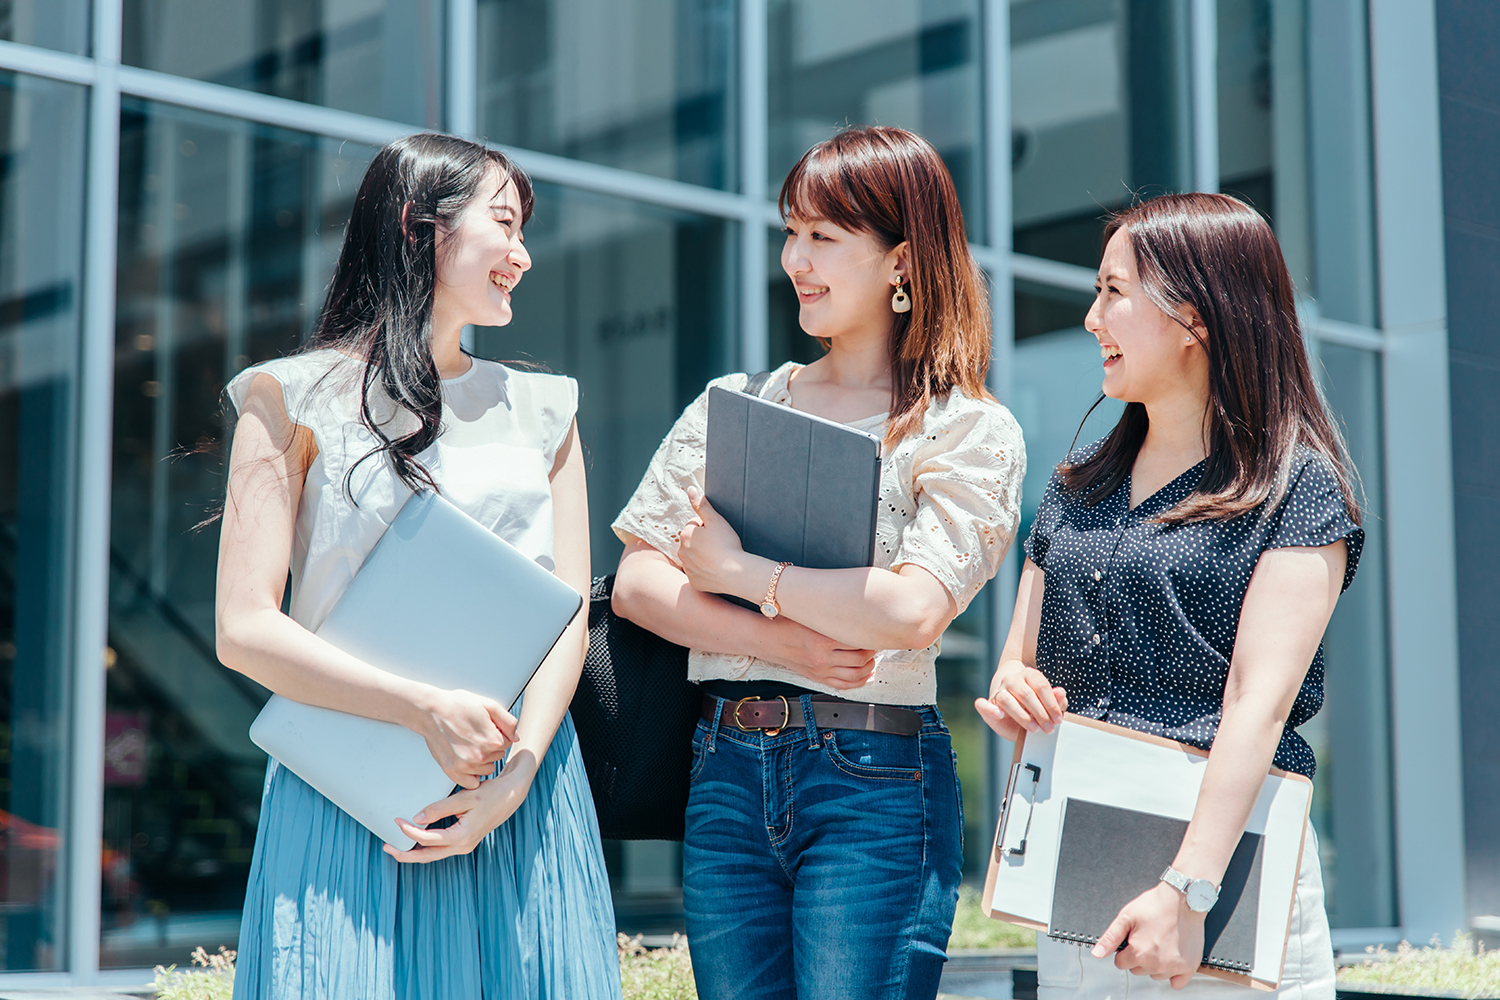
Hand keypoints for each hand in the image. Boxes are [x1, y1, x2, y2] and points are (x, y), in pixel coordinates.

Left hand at [384, 750, 537, 862]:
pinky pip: (440, 848)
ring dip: (414, 851)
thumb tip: (417, 817)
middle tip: (386, 846)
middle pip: (428, 856)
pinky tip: (415, 839)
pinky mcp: (464, 841)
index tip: (397, 820)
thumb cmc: (491, 794)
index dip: (410, 831)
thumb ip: (440, 808)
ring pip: (433, 854)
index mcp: (463, 837)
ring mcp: (464, 846)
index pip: (429, 839)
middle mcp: (463, 846)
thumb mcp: (465, 797)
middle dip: (405, 853)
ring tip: (395, 845)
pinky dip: (425, 846)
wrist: (511, 796)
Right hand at [413, 686, 517, 788]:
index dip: (498, 734)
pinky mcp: (453, 772)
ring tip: (468, 745)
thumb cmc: (458, 706)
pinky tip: (466, 761)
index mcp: (492, 740)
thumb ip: (508, 722)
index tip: (486, 727)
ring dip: (482, 761)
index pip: (507, 743)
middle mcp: (480, 756)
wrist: (431, 712)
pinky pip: (471, 783)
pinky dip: (471, 775)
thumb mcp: (488, 705)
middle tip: (475, 734)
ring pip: (486, 769)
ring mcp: (465, 766)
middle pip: (497, 756)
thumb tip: (517, 737)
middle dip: (490, 747)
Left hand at [678, 488, 753, 594]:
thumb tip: (690, 490)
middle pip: (693, 542)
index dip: (708, 527)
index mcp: (685, 534)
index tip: (719, 534)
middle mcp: (681, 552)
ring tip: (719, 558)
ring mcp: (687, 568)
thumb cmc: (726, 544)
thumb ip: (701, 505)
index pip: (695, 525)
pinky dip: (705, 572)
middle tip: (720, 545)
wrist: (734, 573)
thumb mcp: (716, 520)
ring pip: (694, 558)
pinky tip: (717, 570)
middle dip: (703, 542)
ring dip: (703, 556)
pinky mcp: (694, 582)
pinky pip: (698, 573)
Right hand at [766, 616, 877, 689]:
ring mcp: (820, 670)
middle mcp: (822, 657)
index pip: (856, 641)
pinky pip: (843, 685)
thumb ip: (830, 615)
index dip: (869, 636)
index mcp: (821, 639)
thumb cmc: (785, 622)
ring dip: (869, 667)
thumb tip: (853, 610)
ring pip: (855, 675)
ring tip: (872, 658)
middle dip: (872, 651)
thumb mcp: (808, 614)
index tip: (874, 630)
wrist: (766, 639)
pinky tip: (866, 675)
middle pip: (860, 659)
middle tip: (875, 642)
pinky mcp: (817, 677)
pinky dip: (858, 682)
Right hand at [975, 663, 1066, 740]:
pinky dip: (989, 709)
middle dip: (1040, 713)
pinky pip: (982, 704)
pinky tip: (999, 715)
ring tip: (1034, 728)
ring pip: (1006, 699)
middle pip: (1026, 694)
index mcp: (1030, 675)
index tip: (1058, 720)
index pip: (1041, 686)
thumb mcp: (1048, 704)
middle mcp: (1012, 680)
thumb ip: (1056, 700)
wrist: (1014, 709)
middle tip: (1048, 728)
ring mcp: (999, 691)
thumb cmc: (1035, 706)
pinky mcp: (988, 704)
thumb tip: (1060, 692)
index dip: (1051, 704)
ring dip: (1022, 716)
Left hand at [1091, 881, 1204, 987]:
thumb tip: (1097, 954)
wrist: (1183, 898)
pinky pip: (1177, 983)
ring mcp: (1174, 967)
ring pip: (1155, 975)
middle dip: (1138, 956)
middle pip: (1137, 970)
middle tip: (1147, 937)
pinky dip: (1174, 974)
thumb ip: (1110, 938)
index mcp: (1139, 953)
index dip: (1124, 950)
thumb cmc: (1156, 905)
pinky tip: (1172, 959)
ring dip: (1155, 964)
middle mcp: (1156, 964)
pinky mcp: (1189, 967)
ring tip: (1161, 943)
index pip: (1121, 963)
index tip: (1132, 939)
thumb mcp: (1126, 916)